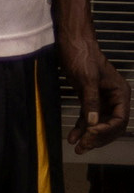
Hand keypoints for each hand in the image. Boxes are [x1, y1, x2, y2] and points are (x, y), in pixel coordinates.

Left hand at [68, 36, 130, 152]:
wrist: (72, 44)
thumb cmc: (83, 57)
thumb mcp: (87, 80)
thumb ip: (91, 102)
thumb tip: (93, 124)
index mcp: (120, 94)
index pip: (119, 119)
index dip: (107, 130)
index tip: (91, 134)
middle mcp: (115, 99)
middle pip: (111, 125)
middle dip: (98, 137)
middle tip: (84, 146)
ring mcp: (102, 100)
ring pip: (99, 124)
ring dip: (89, 136)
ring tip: (78, 147)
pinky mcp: (89, 100)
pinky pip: (88, 118)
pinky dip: (81, 128)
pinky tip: (73, 137)